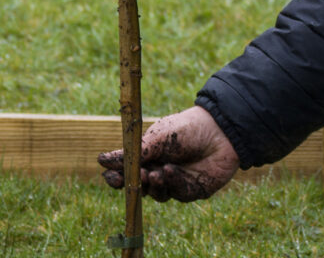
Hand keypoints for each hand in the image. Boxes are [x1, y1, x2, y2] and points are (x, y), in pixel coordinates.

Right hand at [98, 106, 238, 202]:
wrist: (221, 130)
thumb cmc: (188, 128)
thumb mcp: (158, 137)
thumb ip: (133, 152)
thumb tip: (101, 160)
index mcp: (149, 157)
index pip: (127, 173)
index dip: (117, 178)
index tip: (110, 177)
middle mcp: (159, 171)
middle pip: (140, 188)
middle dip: (135, 184)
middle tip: (135, 176)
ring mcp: (176, 183)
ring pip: (157, 194)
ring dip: (153, 185)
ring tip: (155, 172)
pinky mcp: (192, 191)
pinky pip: (177, 194)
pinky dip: (171, 182)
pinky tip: (170, 170)